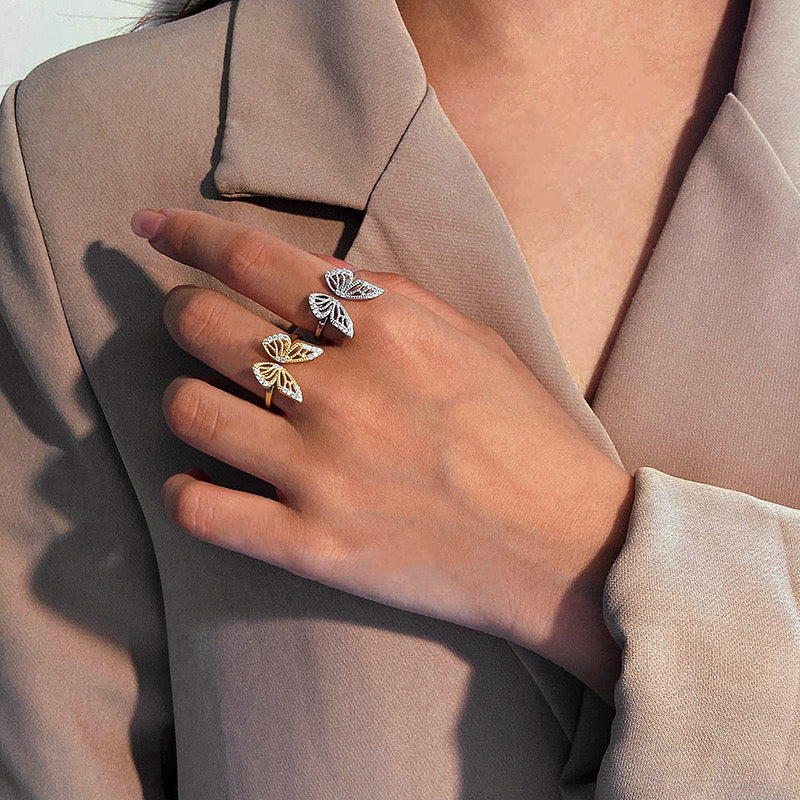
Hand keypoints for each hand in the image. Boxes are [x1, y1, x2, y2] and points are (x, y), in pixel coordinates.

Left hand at [131, 207, 633, 702]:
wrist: (565, 544)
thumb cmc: (524, 432)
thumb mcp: (469, 336)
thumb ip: (386, 296)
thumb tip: (303, 271)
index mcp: (387, 328)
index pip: (253, 258)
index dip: (187, 234)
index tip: (150, 226)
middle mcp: (346, 393)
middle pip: (201, 324)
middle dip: (181, 312)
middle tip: (195, 322)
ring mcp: (324, 472)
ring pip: (186, 409)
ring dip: (185, 396)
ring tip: (212, 403)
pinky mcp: (314, 544)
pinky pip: (198, 508)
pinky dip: (186, 488)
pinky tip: (206, 479)